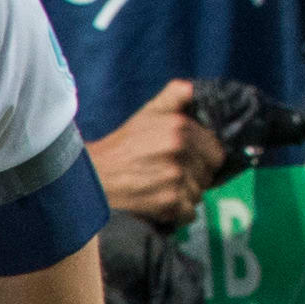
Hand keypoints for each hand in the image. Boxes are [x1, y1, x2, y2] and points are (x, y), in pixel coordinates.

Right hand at [84, 81, 216, 232]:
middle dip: (193, 178)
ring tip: (159, 191)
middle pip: (208, 174)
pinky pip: (188, 213)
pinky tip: (157, 205)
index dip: (201, 159)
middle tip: (167, 177)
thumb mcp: (145, 114)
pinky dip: (176, 214)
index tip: (181, 163)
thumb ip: (172, 97)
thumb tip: (192, 88)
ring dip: (183, 197)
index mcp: (178, 126)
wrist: (89, 179)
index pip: (215, 151)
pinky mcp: (168, 201)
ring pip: (198, 194)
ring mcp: (174, 176)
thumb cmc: (119, 147)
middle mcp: (179, 149)